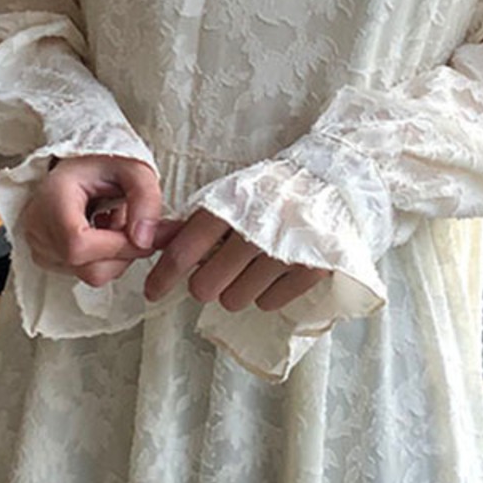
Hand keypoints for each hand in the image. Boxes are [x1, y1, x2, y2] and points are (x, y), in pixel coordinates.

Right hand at [22, 154, 177, 287]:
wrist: (82, 163)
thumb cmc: (102, 162)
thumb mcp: (134, 168)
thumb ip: (146, 199)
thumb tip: (145, 241)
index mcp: (52, 200)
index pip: (78, 245)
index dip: (119, 246)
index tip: (143, 234)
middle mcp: (38, 227)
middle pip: (89, 268)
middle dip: (124, 251)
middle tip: (133, 222)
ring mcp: (40, 246)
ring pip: (91, 275)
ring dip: (116, 255)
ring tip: (115, 222)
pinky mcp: (48, 258)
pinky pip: (85, 272)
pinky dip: (104, 258)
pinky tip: (103, 232)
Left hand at [143, 207, 329, 312]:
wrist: (330, 180)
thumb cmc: (272, 189)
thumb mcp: (227, 196)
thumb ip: (189, 222)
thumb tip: (151, 239)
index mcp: (229, 209)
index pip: (184, 253)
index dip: (162, 277)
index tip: (153, 291)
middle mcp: (254, 233)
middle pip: (206, 287)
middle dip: (206, 282)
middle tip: (219, 270)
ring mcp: (285, 255)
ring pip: (235, 299)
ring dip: (237, 289)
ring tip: (252, 266)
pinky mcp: (311, 271)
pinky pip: (268, 303)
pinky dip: (266, 292)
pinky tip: (273, 271)